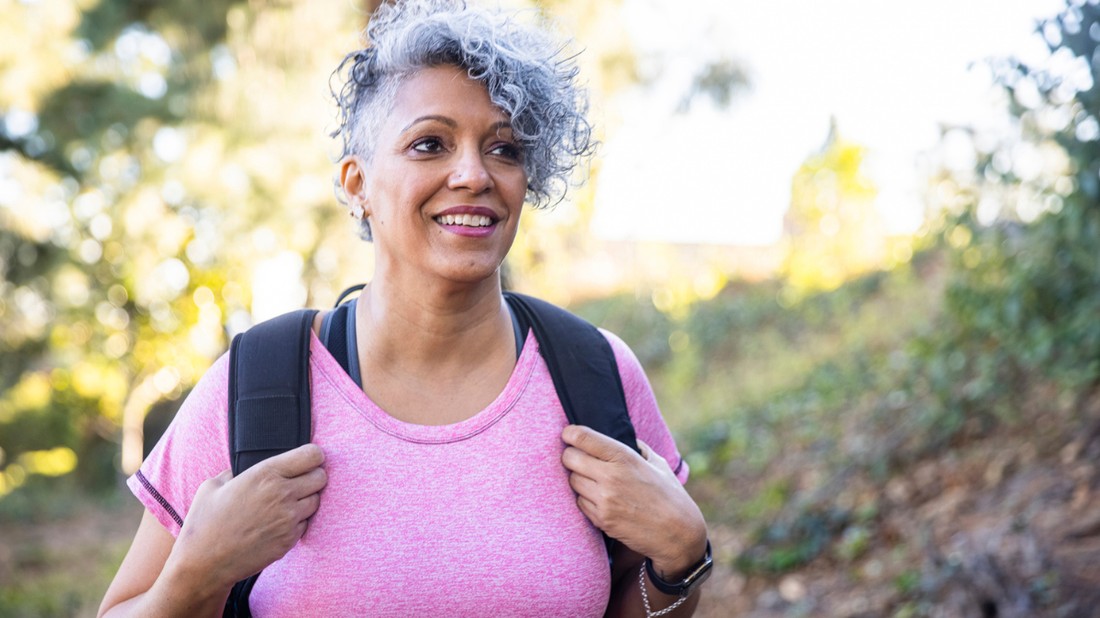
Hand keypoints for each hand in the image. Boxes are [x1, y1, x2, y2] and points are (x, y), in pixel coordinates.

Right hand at [166, 444, 327, 590]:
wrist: (204, 563)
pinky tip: (279, 522)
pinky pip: (306, 523)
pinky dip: (298, 521)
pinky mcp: (289, 540)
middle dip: (313, 476)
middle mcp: (282, 494)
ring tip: (287, 502)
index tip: (310, 458)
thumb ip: (234, 472)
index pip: (311, 455)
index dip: (314, 455)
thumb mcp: (213, 486)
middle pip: (321, 477)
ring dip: (307, 499)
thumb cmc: (204, 523)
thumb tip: (242, 469)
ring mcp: (288, 519)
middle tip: (300, 480)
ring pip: (316, 501)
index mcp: (265, 474)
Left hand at [561, 426, 706, 579]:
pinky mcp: (601, 519)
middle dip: (571, 456)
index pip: (583, 437)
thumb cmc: (670, 495)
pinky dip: (585, 499)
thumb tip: (624, 436)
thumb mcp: (657, 463)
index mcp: (624, 457)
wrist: (678, 533)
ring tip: (593, 480)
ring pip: (572, 481)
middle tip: (578, 458)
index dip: (570, 433)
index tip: (569, 435)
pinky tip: (599, 499)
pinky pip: (580, 502)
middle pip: (569, 458)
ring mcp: (604, 499)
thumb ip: (638, 447)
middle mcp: (611, 476)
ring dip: (578, 479)